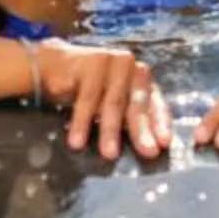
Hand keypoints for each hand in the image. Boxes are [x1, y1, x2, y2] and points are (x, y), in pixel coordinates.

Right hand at [33, 40, 170, 160]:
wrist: (54, 65)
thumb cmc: (89, 90)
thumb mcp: (113, 105)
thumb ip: (130, 120)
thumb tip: (149, 149)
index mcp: (140, 78)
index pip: (156, 102)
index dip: (161, 123)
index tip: (164, 144)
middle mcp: (130, 67)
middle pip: (138, 103)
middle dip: (142, 130)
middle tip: (148, 152)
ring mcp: (111, 62)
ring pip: (113, 102)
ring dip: (110, 130)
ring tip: (109, 155)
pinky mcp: (89, 63)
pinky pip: (86, 98)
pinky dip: (82, 122)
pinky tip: (77, 141)